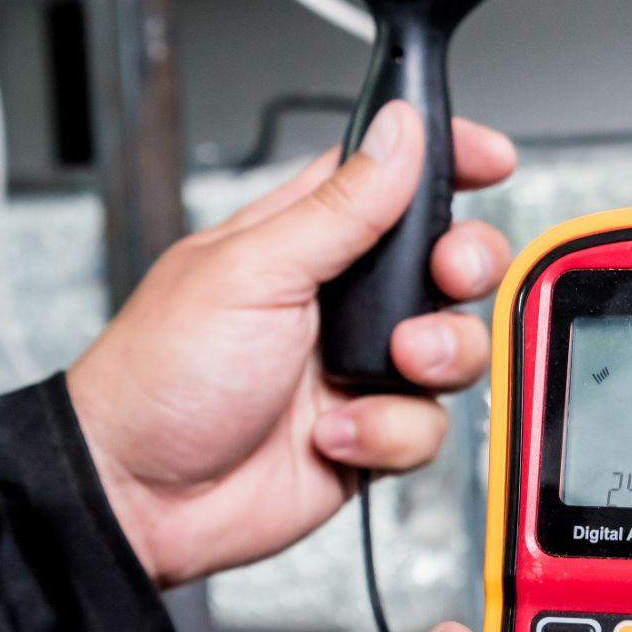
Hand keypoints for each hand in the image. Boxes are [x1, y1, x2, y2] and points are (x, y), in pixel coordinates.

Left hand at [67, 101, 512, 586]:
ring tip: (383, 368)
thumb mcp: (253, 270)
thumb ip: (340, 206)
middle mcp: (339, 298)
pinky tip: (333, 434)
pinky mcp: (371, 433)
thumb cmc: (160, 374)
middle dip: (465, 266)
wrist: (140, 497)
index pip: (391, 176)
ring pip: (455, 345)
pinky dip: (388, 432)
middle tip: (446, 275)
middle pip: (447, 260)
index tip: (490, 159)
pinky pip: (428, 425)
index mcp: (304, 236)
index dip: (447, 159)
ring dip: (433, 357)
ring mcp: (358, 366)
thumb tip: (398, 134)